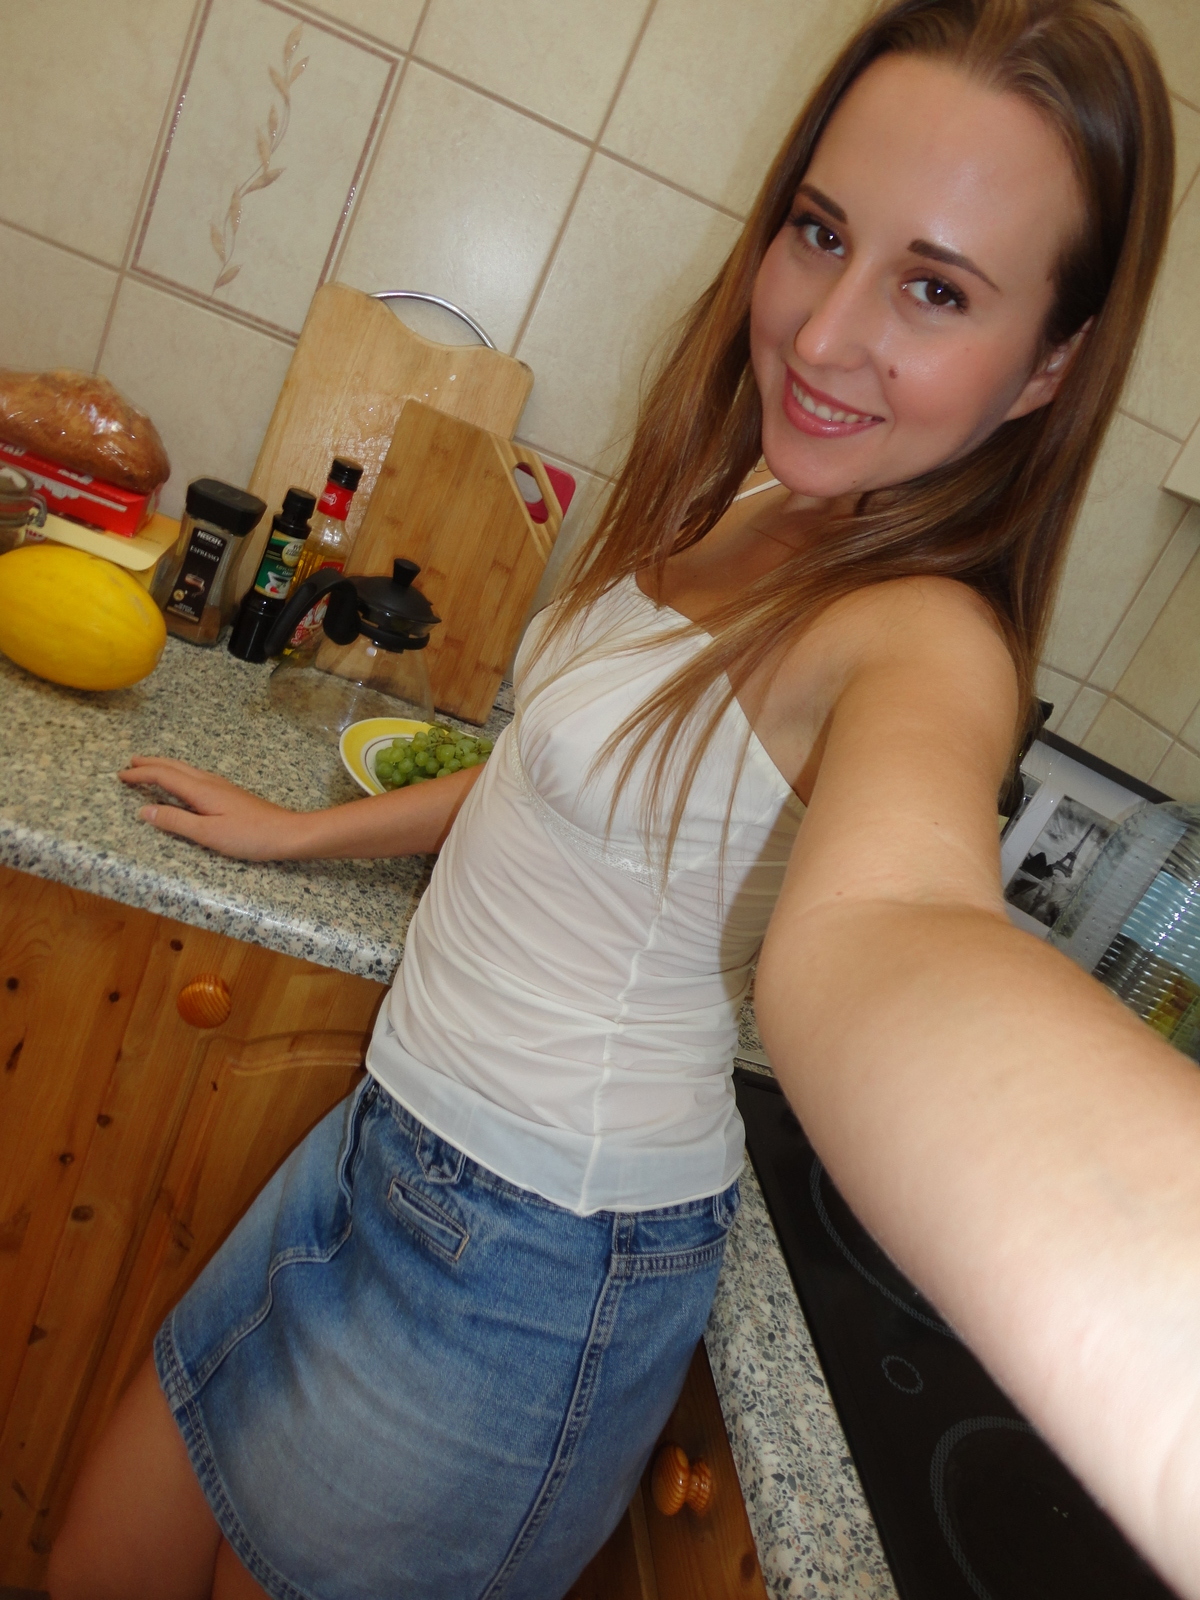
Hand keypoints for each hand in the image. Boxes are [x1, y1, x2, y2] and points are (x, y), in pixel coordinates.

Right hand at [119, 756, 303, 859]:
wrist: (287, 833)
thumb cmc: (249, 836)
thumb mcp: (207, 834)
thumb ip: (175, 821)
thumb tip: (144, 810)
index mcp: (201, 790)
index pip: (163, 775)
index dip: (140, 774)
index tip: (120, 776)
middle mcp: (210, 782)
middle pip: (174, 766)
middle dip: (150, 763)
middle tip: (129, 763)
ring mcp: (221, 786)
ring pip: (186, 769)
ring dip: (164, 766)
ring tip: (149, 767)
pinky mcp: (229, 793)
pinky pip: (195, 776)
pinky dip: (179, 774)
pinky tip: (181, 781)